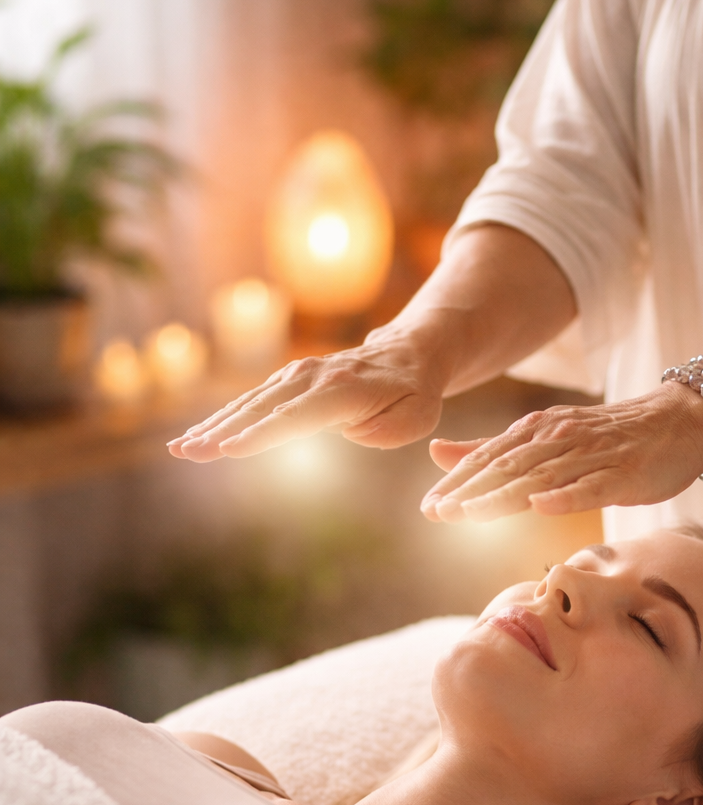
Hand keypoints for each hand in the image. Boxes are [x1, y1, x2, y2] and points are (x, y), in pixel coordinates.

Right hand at [167, 328, 446, 461]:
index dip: (263, 434)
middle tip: (188, 452)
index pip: (297, 416)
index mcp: (344, 390)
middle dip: (222, 431)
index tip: (231, 449)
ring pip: (250, 404)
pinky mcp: (288, 381)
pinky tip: (198, 439)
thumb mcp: (418, 416)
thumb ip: (386, 430)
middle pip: (262, 409)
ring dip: (213, 426)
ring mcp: (297, 376)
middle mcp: (314, 377)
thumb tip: (352, 432)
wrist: (408, 352)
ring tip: (182, 449)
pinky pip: (252, 402)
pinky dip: (224, 419)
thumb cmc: (414, 392)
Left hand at [421, 387, 702, 521]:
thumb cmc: (610, 437)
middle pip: (508, 465)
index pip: (489, 456)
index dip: (457, 480)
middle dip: (470, 489)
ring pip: (542, 476)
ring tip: (470, 512)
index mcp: (538, 430)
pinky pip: (592, 486)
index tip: (427, 506)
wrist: (680, 421)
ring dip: (504, 494)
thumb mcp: (547, 438)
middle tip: (436, 512)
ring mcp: (592, 454)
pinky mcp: (623, 473)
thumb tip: (437, 453)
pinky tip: (543, 506)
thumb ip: (494, 449)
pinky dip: (566, 495)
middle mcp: (560, 437)